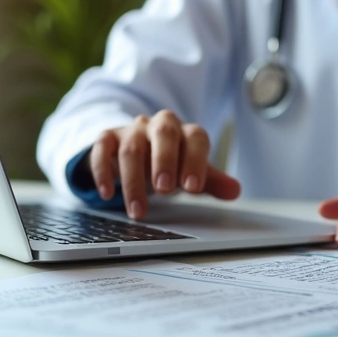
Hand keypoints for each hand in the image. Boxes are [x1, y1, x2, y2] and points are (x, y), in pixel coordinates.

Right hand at [89, 110, 240, 219]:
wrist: (137, 150)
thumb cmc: (170, 163)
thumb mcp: (191, 172)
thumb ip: (211, 181)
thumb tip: (235, 191)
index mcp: (185, 132)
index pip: (196, 138)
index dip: (195, 161)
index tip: (192, 188)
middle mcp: (160, 125)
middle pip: (164, 133)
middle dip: (164, 161)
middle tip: (164, 190)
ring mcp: (132, 130)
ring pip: (132, 148)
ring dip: (134, 181)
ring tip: (138, 211)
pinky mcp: (108, 138)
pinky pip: (102, 148)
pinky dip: (103, 171)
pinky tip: (108, 194)